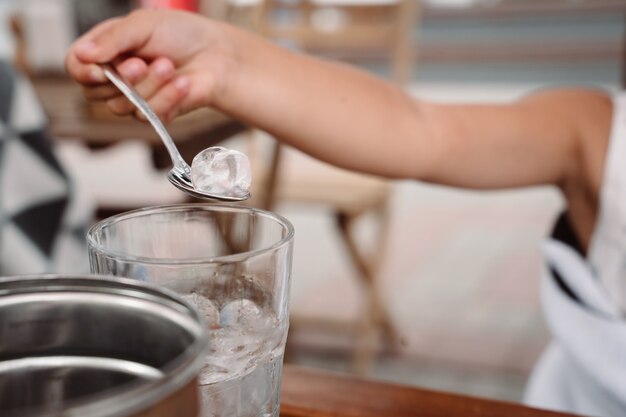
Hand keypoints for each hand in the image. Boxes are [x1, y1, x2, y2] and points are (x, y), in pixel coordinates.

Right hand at [66, 9, 234, 120]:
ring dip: (148, 85)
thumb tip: (83, 55)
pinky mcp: (155, 113)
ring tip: (168, 66)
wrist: (218, 54)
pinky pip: (147, 115)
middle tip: (142, 62)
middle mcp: (116, 76)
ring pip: (121, 106)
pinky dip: (167, 97)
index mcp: (106, 49)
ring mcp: (134, 97)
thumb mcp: (143, 25)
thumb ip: (113, 39)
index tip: (99, 69)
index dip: (82, 71)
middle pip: (94, 92)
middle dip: (121, 78)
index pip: (76, 66)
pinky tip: (182, 82)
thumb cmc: (182, 34)